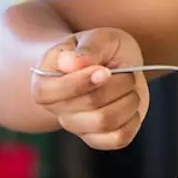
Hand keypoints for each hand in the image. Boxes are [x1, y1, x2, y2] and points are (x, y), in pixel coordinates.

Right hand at [30, 27, 148, 149]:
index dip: (86, 80)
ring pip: (106, 122)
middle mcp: (58, 110)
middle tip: (126, 72)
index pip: (60, 91)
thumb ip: (86, 49)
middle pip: (91, 104)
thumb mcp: (96, 38)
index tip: (106, 70)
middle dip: (118, 84)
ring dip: (128, 100)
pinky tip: (130, 104)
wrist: (111, 63)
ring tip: (129, 86)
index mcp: (45, 84)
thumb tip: (72, 64)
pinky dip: (132, 119)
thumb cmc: (98, 49)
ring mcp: (78, 127)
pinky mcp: (99, 139)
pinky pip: (118, 139)